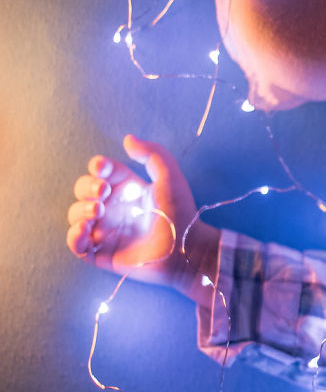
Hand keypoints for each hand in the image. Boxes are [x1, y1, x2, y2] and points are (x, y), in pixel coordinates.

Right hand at [66, 135, 218, 302]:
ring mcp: (106, 230)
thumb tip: (127, 139)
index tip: (103, 168)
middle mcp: (114, 208)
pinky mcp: (102, 253)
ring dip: (80, 209)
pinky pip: (76, 244)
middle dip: (86, 187)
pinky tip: (86, 229)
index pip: (101, 171)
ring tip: (98, 211)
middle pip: (83, 190)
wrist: (186, 249)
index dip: (98, 167)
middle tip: (103, 193)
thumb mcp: (169, 176)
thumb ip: (152, 153)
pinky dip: (74, 235)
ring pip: (75, 215)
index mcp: (127, 188)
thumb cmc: (180, 212)